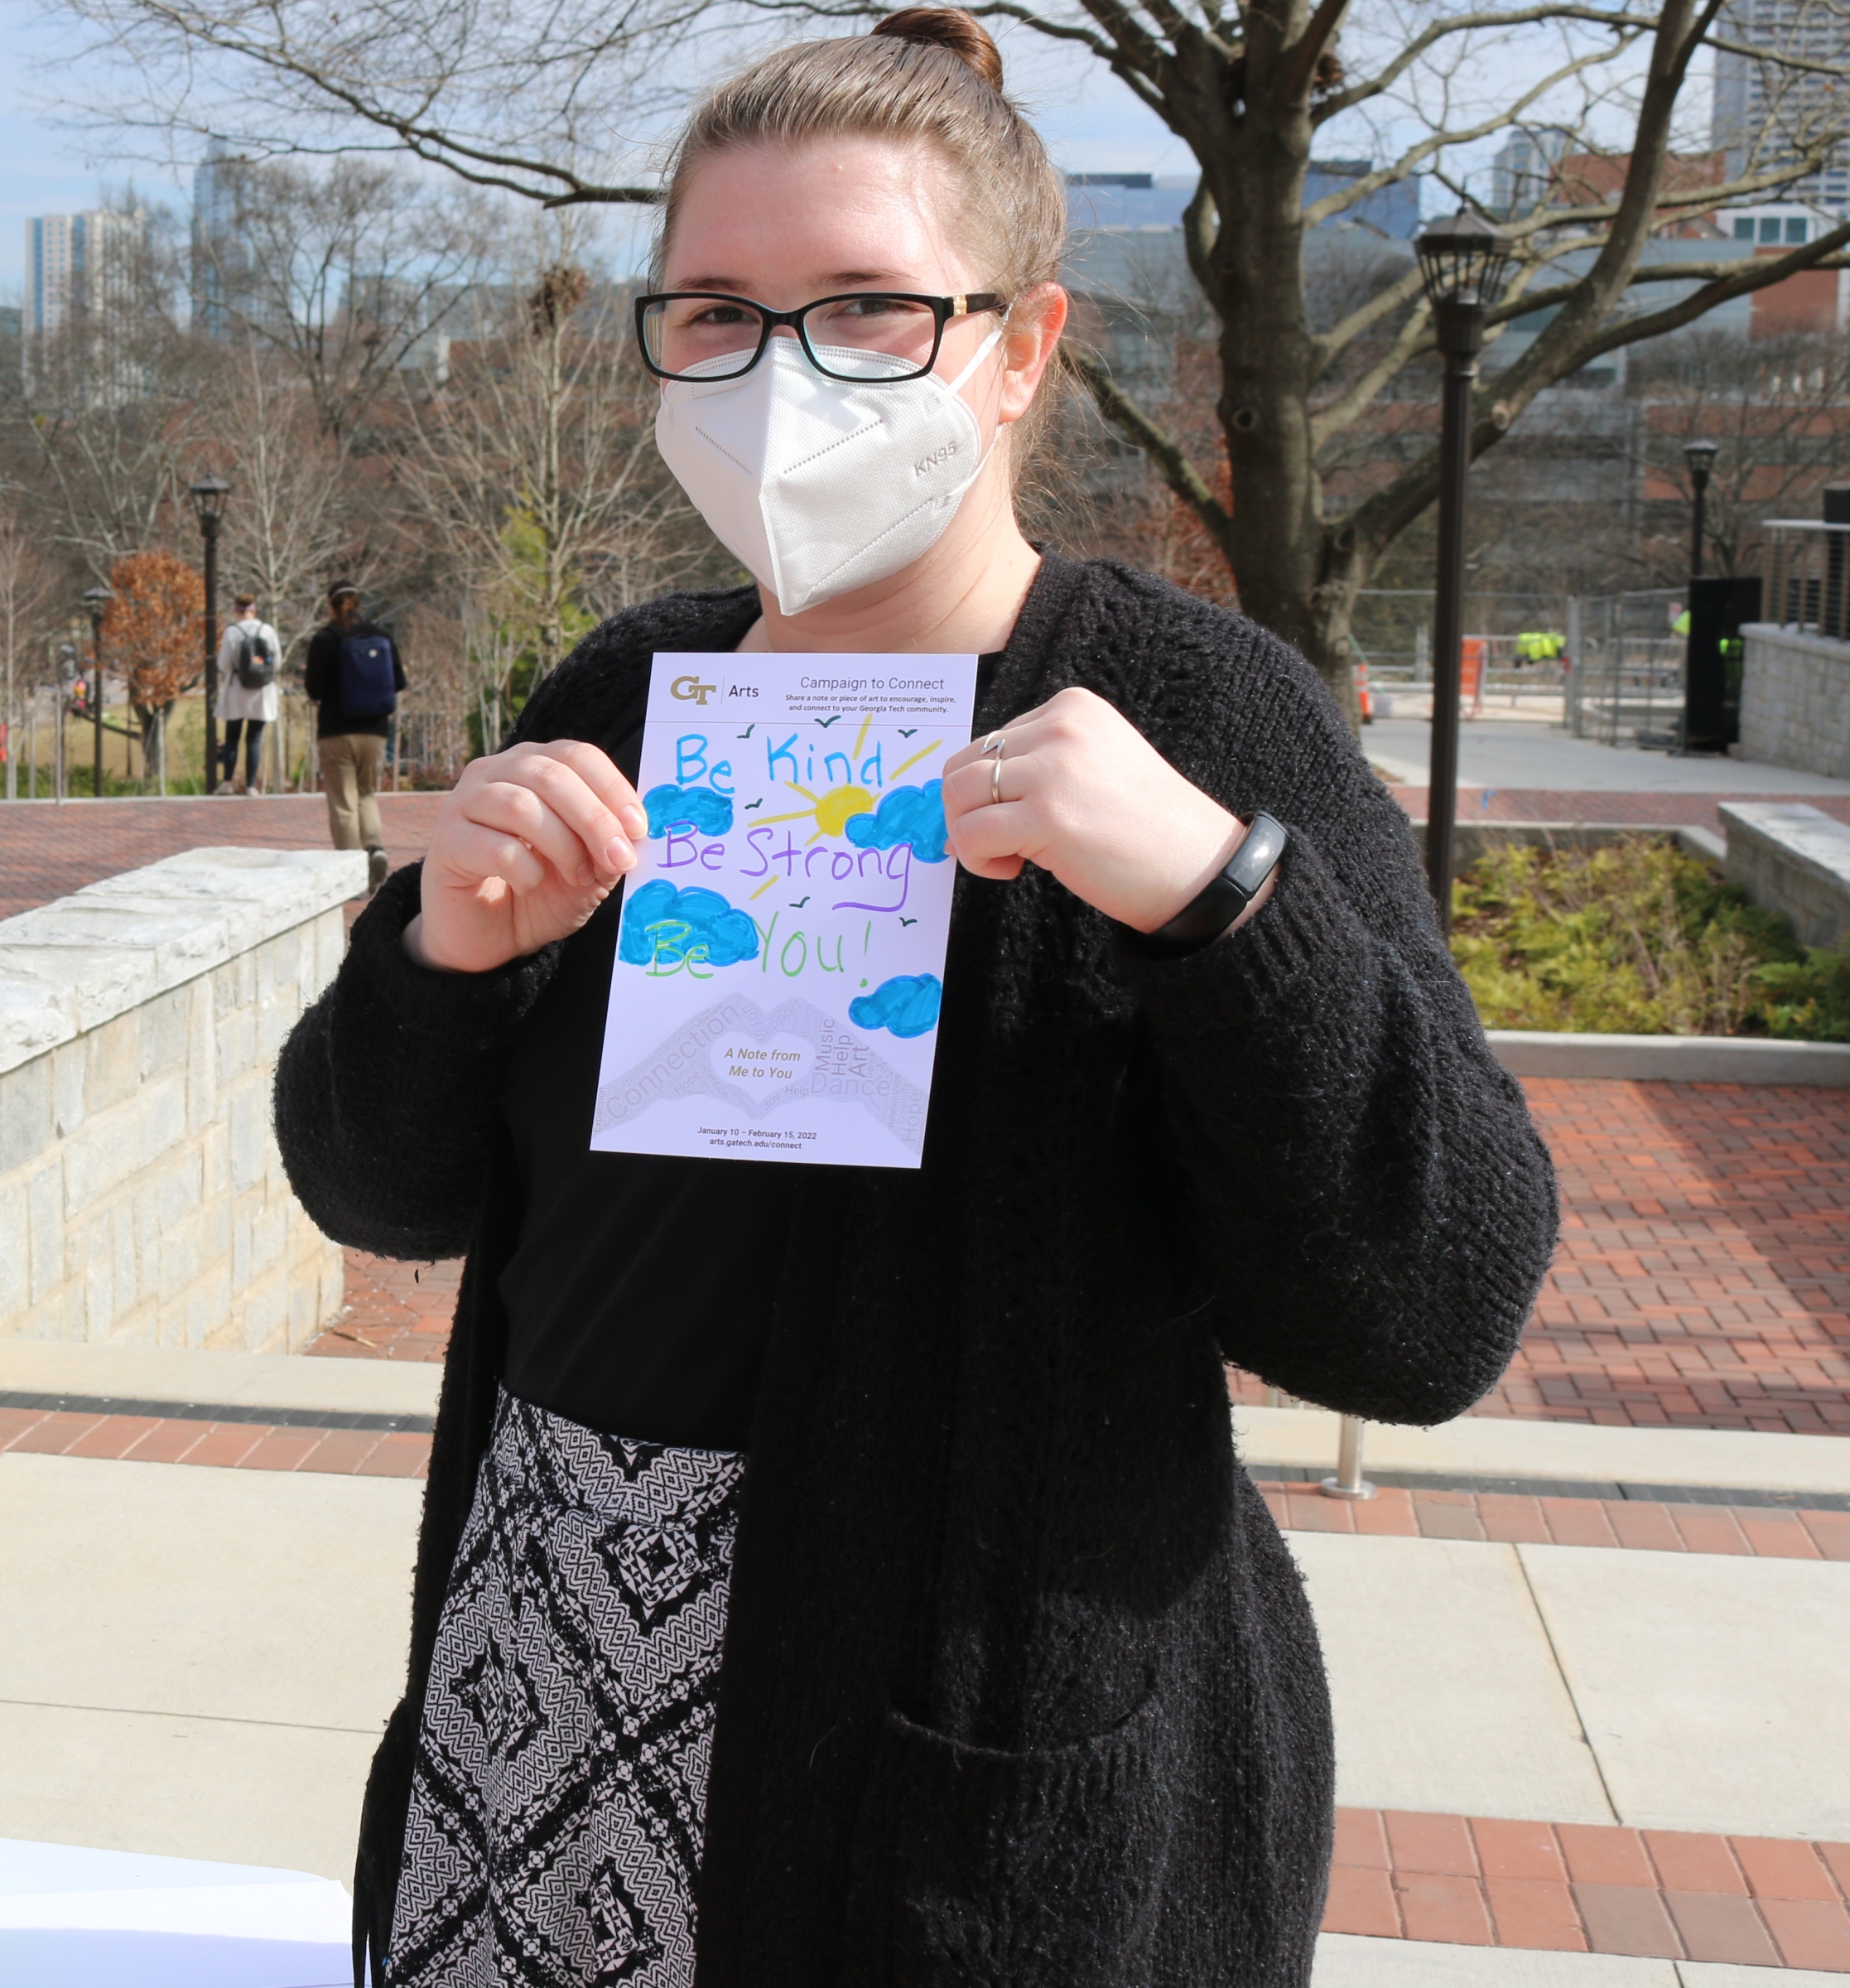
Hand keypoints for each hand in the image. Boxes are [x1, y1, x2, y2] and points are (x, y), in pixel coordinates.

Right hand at [404, 740, 647, 972]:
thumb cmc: (540, 894)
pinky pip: (495, 848)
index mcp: (534, 765)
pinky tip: (531, 885)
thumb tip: (633, 835)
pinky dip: (526, 871)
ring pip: (521, 806)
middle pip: (551, 776)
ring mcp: (464, 803)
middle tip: (618, 859)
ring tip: (578, 876)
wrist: (488, 938)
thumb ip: (608, 847)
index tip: (639, 829)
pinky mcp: (446, 842)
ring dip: (563, 846)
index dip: (613, 789)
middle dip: (594, 820)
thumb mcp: (589, 870)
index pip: (577, 756)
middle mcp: (495, 772)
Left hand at [941, 687, 1269, 933]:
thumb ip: (1037, 764)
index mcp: (1071, 708)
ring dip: (968, 834)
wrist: (1196, 866)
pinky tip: (1014, 869)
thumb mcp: (1090, 767)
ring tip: (1009, 856)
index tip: (1017, 820)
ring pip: (958, 794)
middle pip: (963, 764)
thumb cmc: (1142, 827)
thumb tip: (959, 792)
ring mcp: (1052, 769)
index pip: (990, 742)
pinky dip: (978, 859)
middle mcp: (1060, 727)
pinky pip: (971, 834)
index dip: (987, 790)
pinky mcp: (1047, 815)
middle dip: (967, 811)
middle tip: (1000, 843)